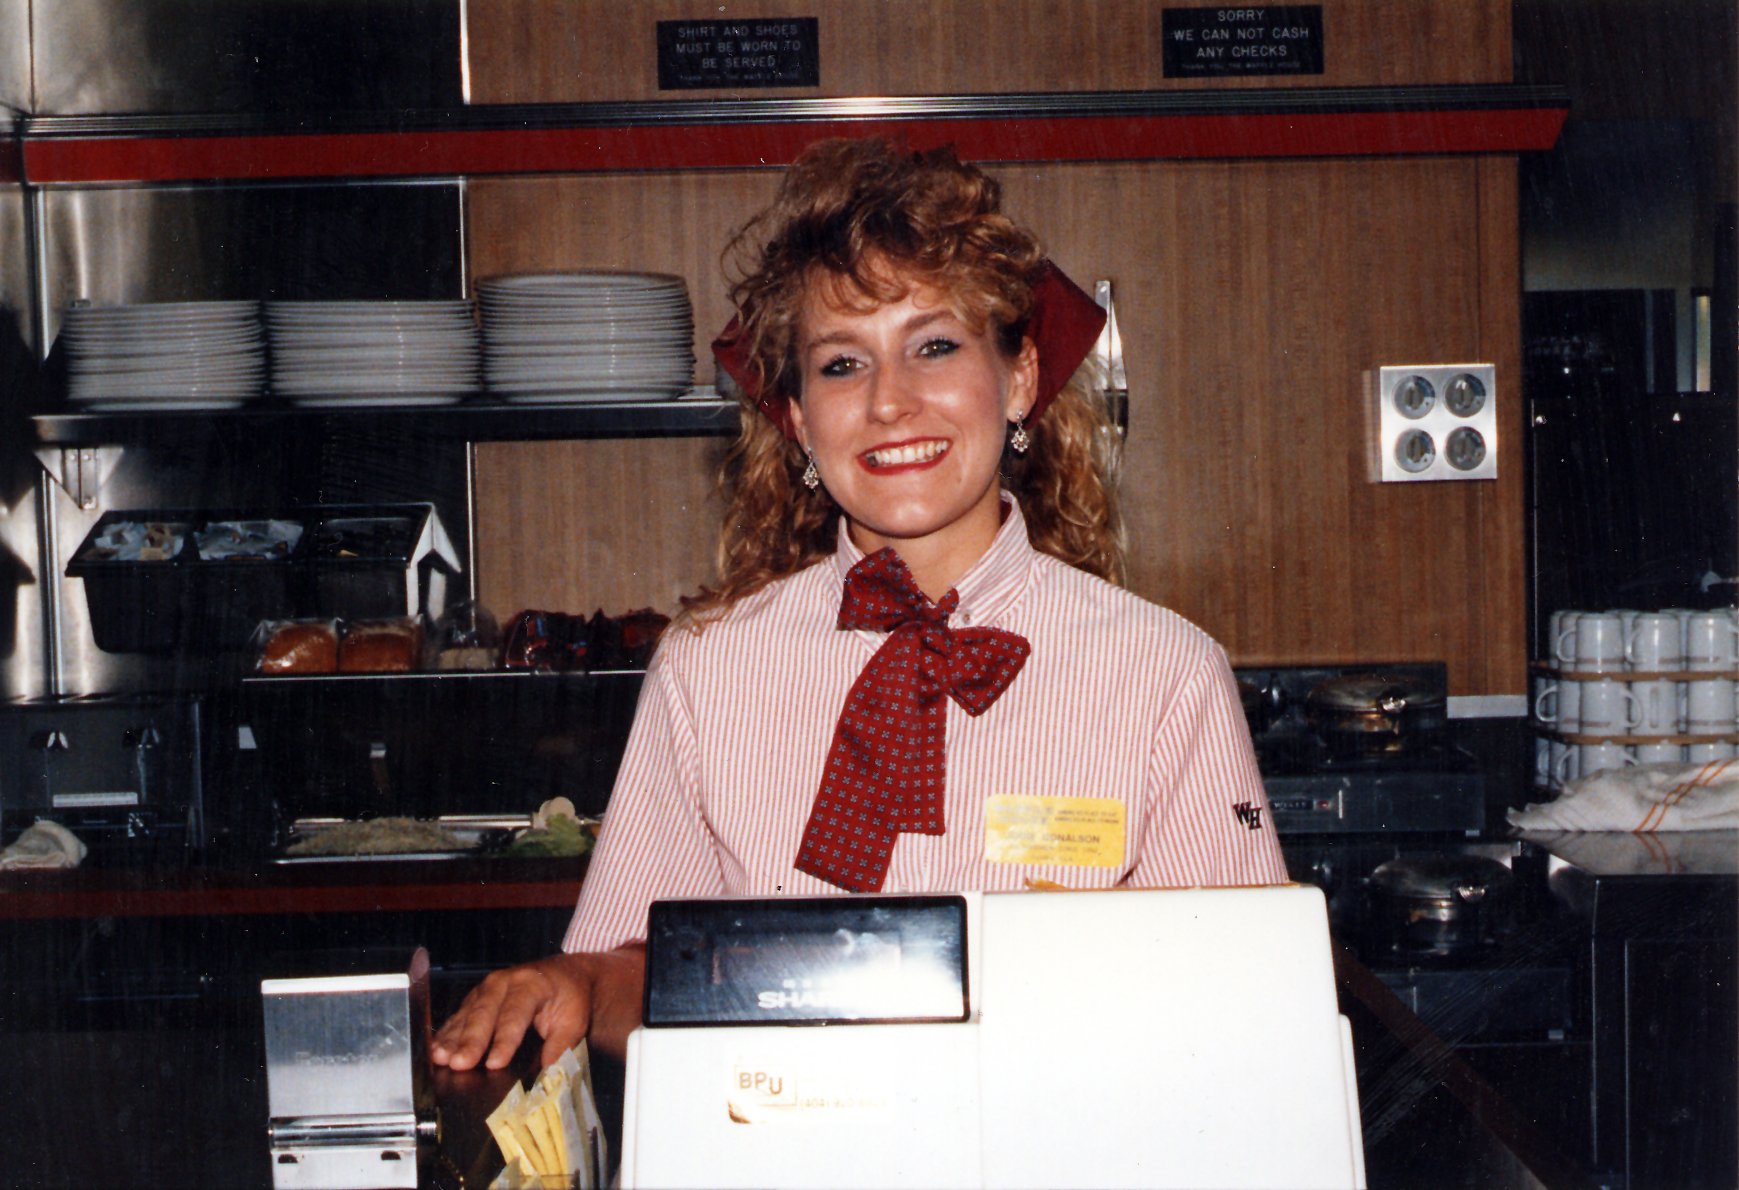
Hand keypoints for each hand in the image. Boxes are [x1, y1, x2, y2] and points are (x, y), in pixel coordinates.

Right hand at [430, 946, 645, 1070]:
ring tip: (440, 1059)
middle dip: (470, 1041)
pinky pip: (458, 1017)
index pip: (515, 1014)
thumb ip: (561, 1046)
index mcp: (531, 984)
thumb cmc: (569, 998)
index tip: (494, 1064)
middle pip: (484, 1013)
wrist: (564, 974)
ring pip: (466, 1015)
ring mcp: (486, 989)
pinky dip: (446, 1035)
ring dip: (452, 1039)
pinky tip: (435, 1051)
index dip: (504, 1040)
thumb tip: (548, 1074)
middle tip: (459, 1064)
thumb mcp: (574, 1019)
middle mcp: (504, 982)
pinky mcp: (475, 999)